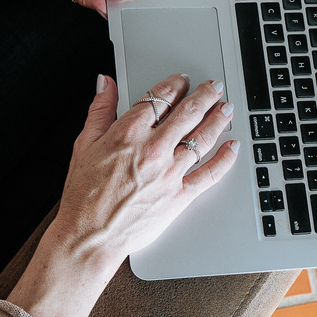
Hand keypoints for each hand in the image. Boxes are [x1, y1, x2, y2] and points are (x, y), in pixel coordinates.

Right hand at [52, 73, 238, 269]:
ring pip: (203, 138)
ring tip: (226, 109)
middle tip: (215, 87)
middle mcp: (153, 149)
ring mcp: (170, 173)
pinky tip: (232, 148)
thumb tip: (106, 83)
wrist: (90, 236)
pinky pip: (210, 174)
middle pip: (189, 112)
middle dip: (206, 95)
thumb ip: (100, 110)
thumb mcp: (84, 144)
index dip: (175, 84)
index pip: (160, 97)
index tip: (182, 80)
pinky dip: (225, 159)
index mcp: (129, 133)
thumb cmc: (84, 196)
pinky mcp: (180, 196)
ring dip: (219, 119)